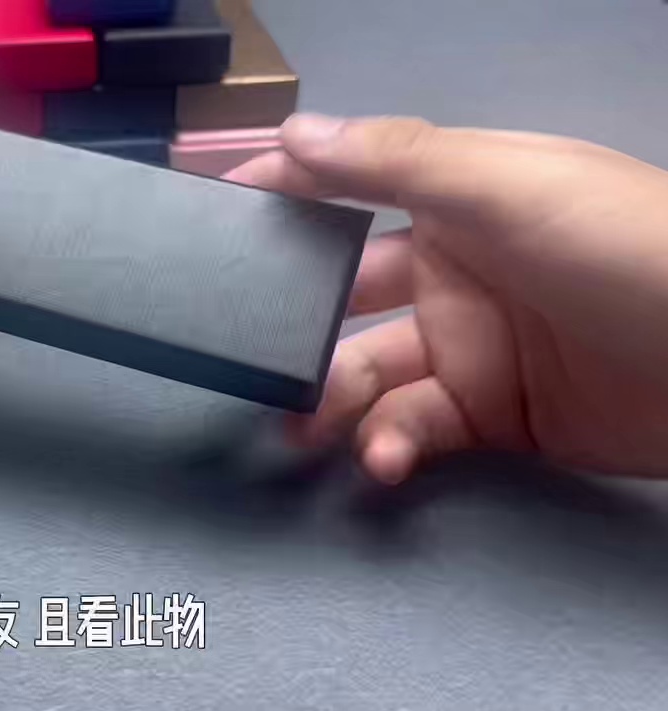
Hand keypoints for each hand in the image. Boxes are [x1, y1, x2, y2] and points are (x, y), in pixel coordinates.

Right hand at [229, 114, 667, 483]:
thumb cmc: (620, 249)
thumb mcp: (508, 186)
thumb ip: (397, 161)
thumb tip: (296, 130)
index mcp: (452, 203)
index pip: (347, 187)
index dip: (281, 194)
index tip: (213, 217)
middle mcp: (451, 272)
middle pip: (342, 297)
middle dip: (289, 323)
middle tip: (243, 354)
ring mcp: (469, 347)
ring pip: (367, 372)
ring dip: (329, 400)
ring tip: (299, 429)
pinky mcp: (492, 418)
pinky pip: (415, 427)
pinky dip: (389, 444)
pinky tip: (383, 457)